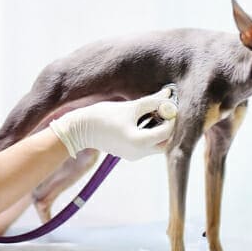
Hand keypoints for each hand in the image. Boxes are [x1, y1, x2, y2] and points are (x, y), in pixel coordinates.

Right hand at [49, 87, 177, 160]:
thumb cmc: (102, 116)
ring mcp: (134, 156)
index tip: (169, 104)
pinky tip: (144, 120)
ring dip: (159, 130)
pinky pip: (147, 146)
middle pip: (165, 141)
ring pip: (157, 144)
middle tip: (164, 110)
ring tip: (153, 112)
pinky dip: (150, 134)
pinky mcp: (129, 154)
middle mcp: (139, 153)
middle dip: (168, 126)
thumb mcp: (129, 107)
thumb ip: (152, 102)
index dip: (171, 116)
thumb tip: (168, 95)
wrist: (80, 129)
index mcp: (140, 142)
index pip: (167, 131)